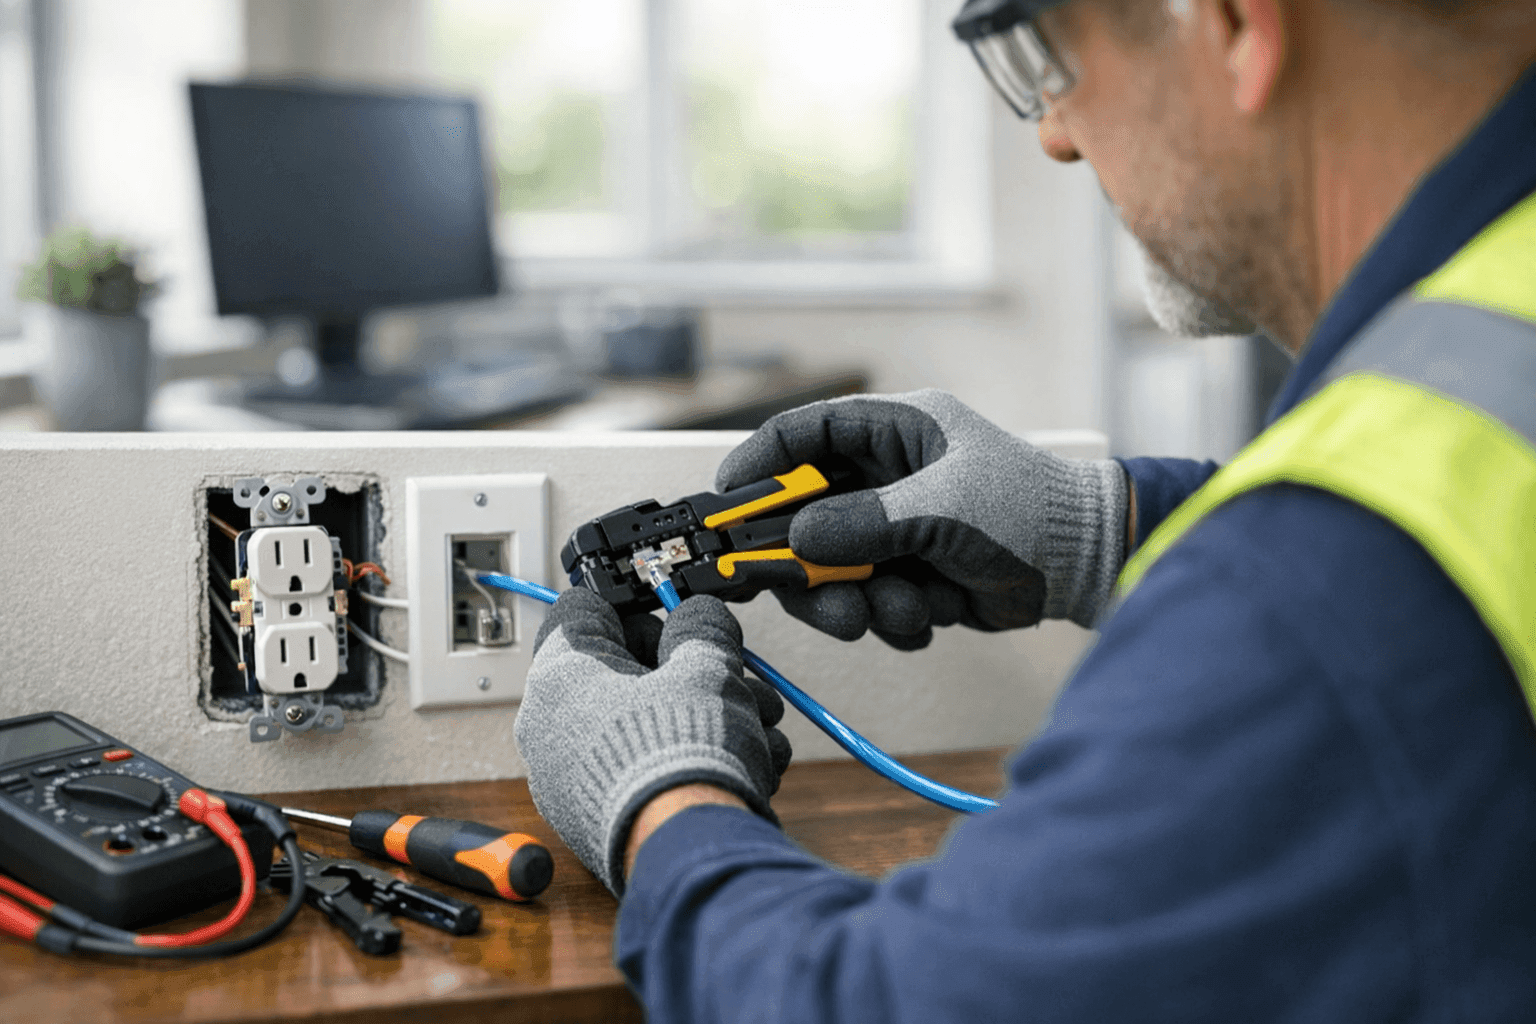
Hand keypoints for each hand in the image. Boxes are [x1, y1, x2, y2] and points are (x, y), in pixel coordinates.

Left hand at [513, 589, 791, 894]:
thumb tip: (699, 619)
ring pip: (644, 723)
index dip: (640, 606)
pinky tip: (745, 762)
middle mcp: (551, 731)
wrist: (692, 852)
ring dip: (704, 715)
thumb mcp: (706, 665)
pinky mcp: (600, 819)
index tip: (676, 614)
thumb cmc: (682, 760)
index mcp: (559, 679)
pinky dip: (689, 759)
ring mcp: (573, 782)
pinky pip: (644, 768)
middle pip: (624, 673)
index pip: (585, 609)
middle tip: (730, 674)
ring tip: (756, 723)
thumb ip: (700, 625)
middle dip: (688, 670)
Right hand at [716, 389, 1129, 646]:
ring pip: (833, 569)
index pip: (804, 435)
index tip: (726, 503)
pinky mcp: (910, 574)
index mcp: (895, 432)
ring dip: (858, 601)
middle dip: (808, 563)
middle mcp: (887, 477)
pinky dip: (892, 618)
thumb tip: (797, 544)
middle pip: (805, 515)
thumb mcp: (945, 508)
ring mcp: (896, 527)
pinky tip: (931, 616)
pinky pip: (868, 600)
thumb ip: (866, 523)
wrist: (1089, 565)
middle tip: (814, 594)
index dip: (758, 465)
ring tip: (902, 611)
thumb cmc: (1032, 509)